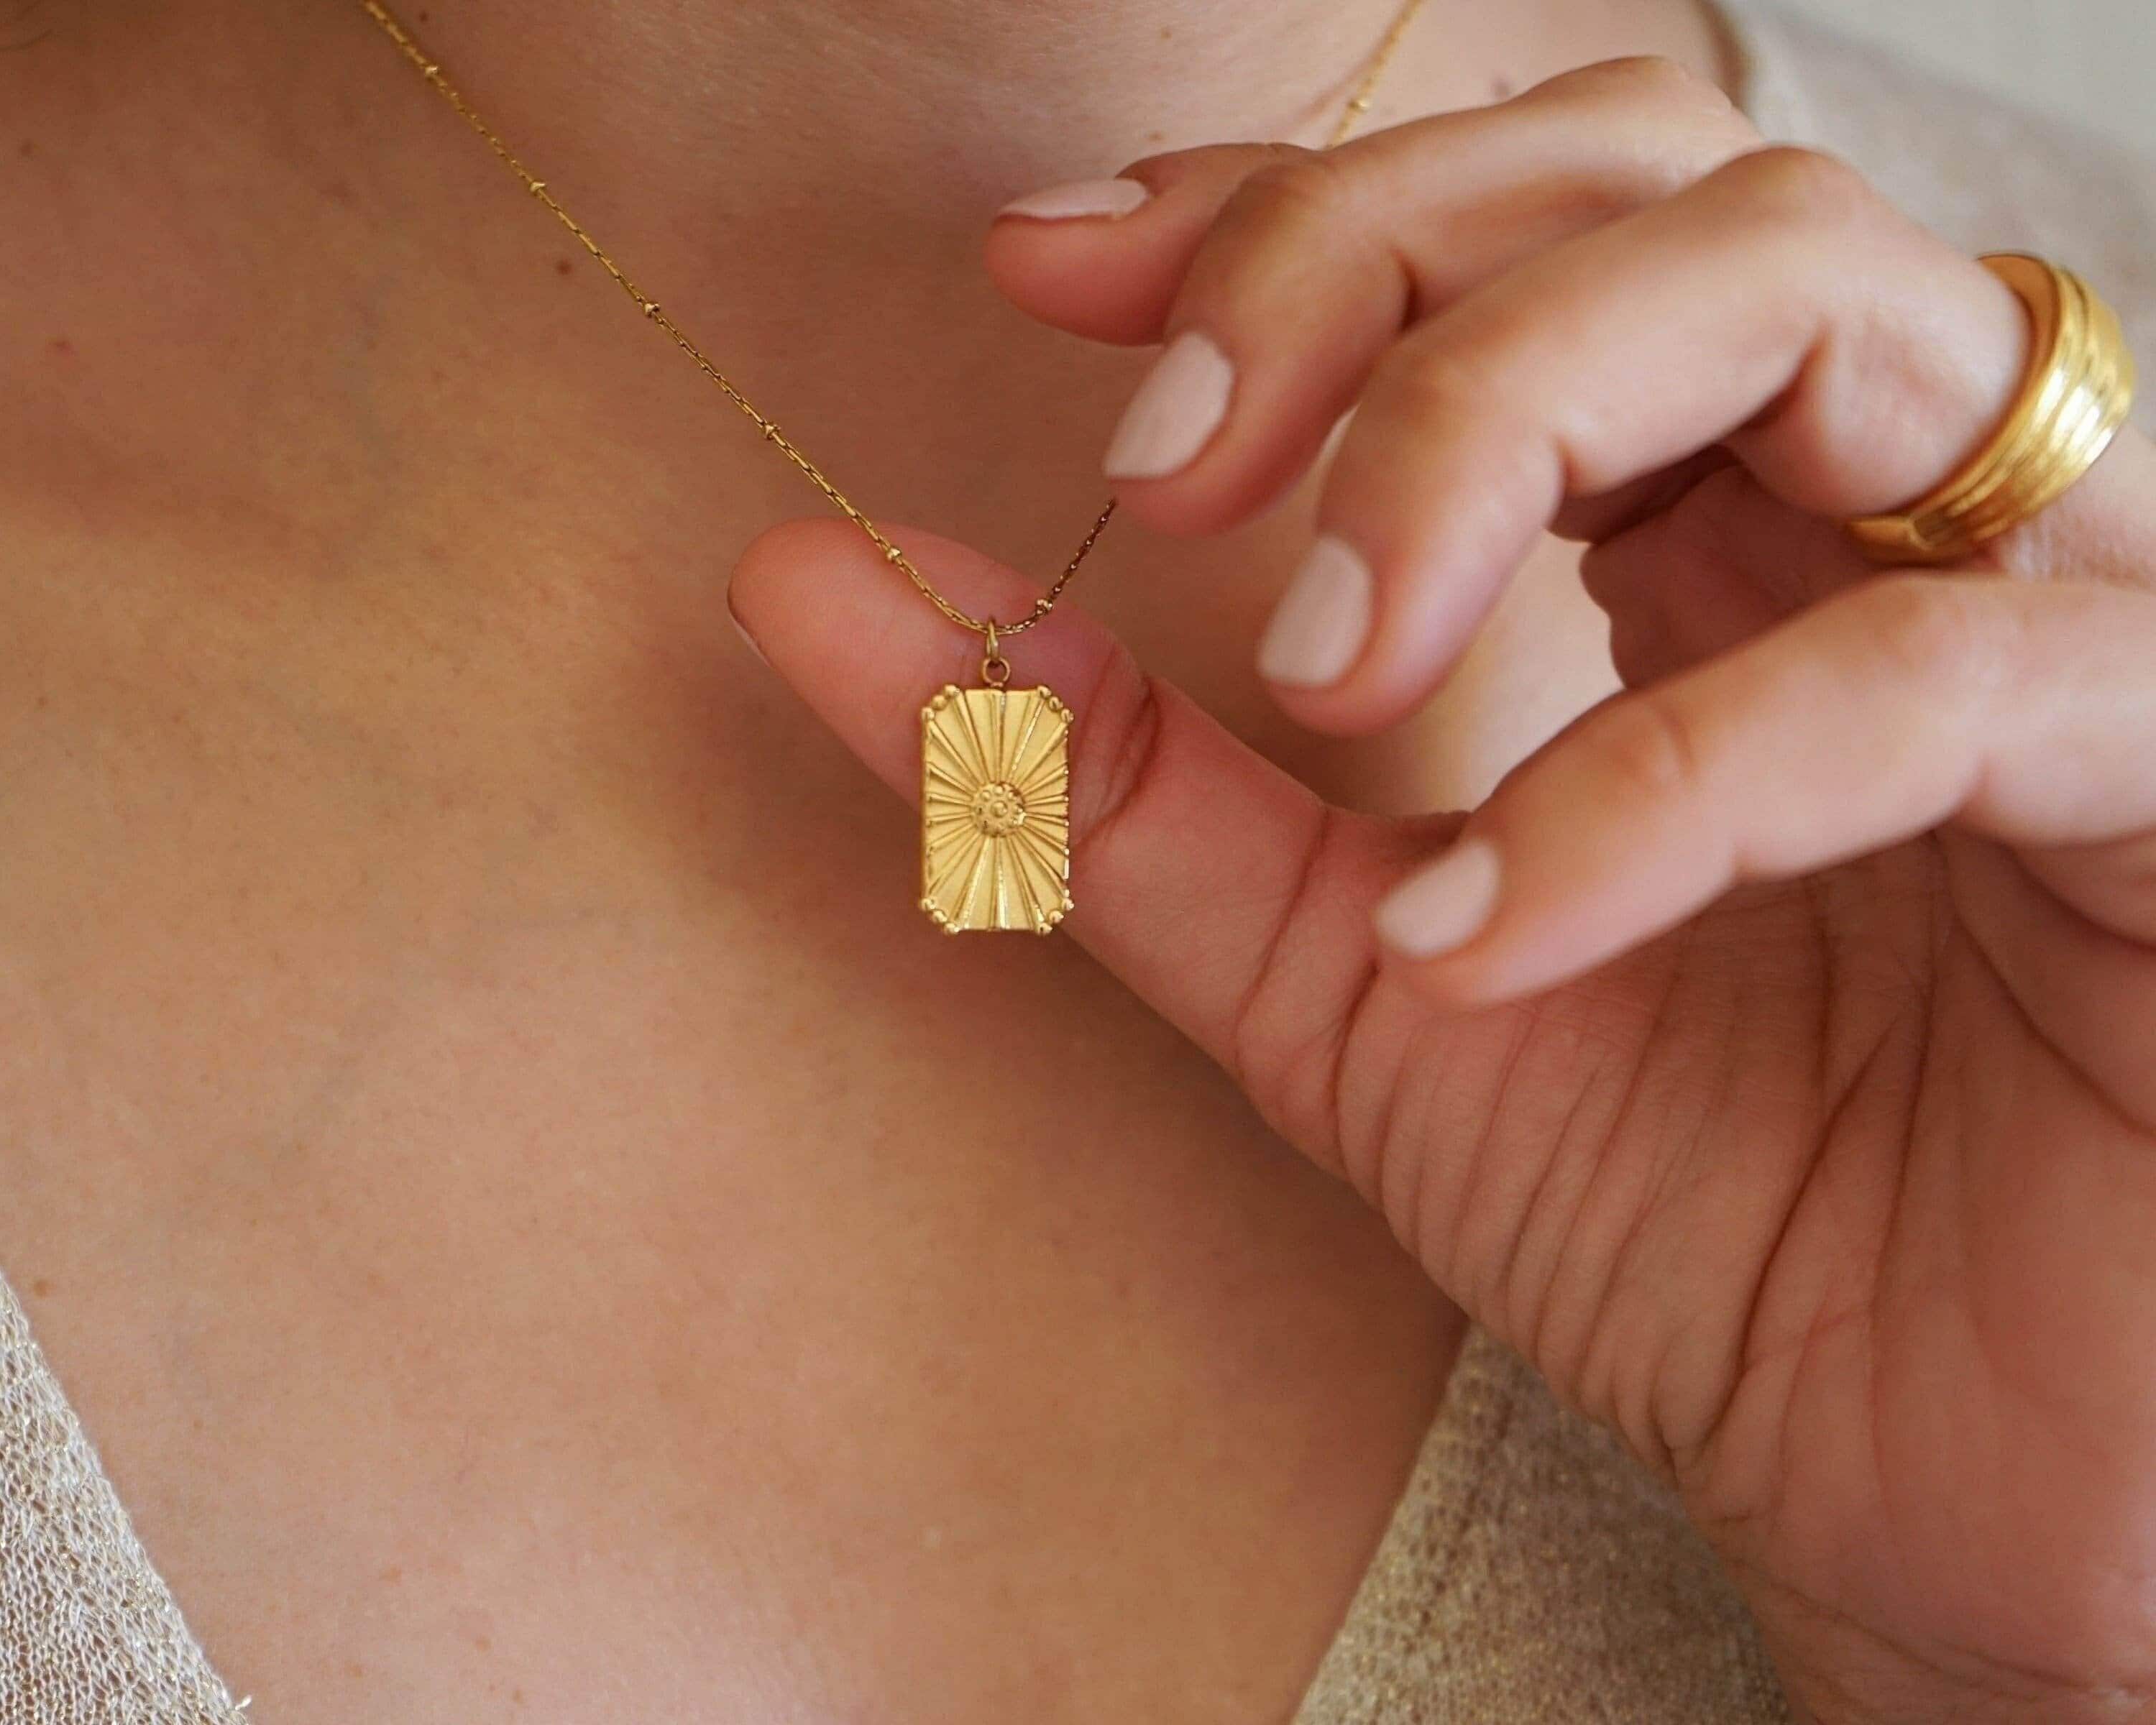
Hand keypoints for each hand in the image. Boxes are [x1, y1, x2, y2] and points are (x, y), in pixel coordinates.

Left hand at [730, 58, 2155, 1724]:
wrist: (1938, 1501)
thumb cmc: (1700, 1225)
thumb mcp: (1350, 985)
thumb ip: (1108, 784)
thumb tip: (819, 580)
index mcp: (1718, 534)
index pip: (1516, 229)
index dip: (1280, 208)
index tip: (1046, 278)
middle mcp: (1894, 515)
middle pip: (1661, 185)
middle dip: (1377, 268)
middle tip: (1167, 472)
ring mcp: (2065, 613)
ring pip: (1825, 301)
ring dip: (1502, 423)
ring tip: (1320, 668)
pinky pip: (1945, 671)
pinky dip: (1673, 775)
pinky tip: (1485, 928)